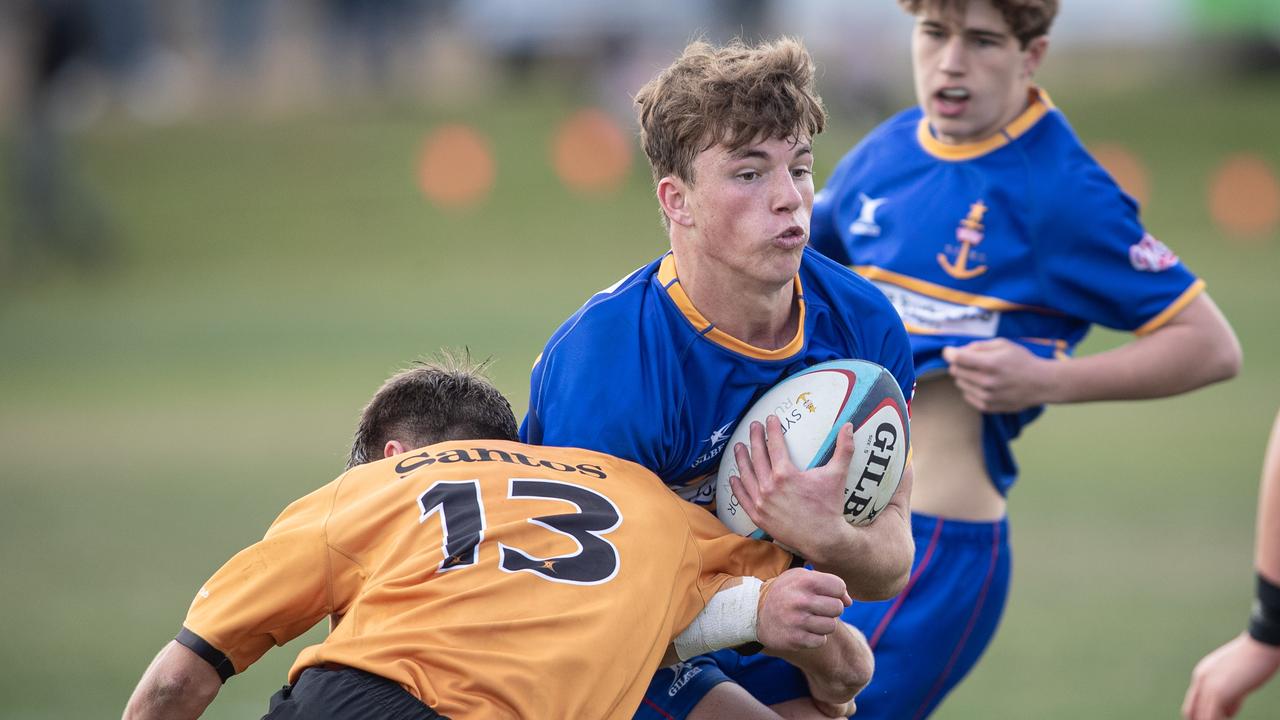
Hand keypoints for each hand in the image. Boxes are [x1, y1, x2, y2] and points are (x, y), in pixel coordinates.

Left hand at [728, 414, 852, 558]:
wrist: (823, 539)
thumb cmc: (830, 507)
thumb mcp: (837, 475)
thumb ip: (844, 449)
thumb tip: (849, 425)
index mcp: (785, 474)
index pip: (774, 445)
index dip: (771, 430)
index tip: (770, 419)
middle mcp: (769, 486)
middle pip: (757, 456)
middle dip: (754, 438)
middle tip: (753, 426)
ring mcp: (761, 502)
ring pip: (746, 475)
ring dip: (741, 459)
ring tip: (738, 447)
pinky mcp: (758, 517)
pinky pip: (743, 499)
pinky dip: (737, 487)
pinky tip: (733, 478)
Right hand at [756, 568, 851, 652]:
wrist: (754, 613)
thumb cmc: (786, 592)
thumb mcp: (801, 577)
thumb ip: (828, 583)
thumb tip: (849, 602)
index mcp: (804, 581)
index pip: (839, 586)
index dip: (837, 592)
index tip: (827, 594)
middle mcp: (800, 600)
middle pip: (838, 608)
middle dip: (832, 609)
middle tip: (819, 608)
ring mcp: (797, 621)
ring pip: (831, 626)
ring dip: (824, 624)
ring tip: (811, 619)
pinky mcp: (795, 639)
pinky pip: (821, 640)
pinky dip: (816, 636)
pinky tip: (804, 630)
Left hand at [941, 338, 1057, 412]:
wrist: (1041, 384)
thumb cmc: (1022, 360)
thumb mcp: (1003, 344)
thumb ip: (979, 346)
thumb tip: (958, 351)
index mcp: (990, 364)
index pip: (957, 358)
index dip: (949, 353)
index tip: (949, 351)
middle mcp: (987, 382)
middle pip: (955, 371)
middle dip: (959, 364)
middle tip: (971, 361)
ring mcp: (987, 397)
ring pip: (959, 383)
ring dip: (965, 376)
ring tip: (982, 373)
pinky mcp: (987, 407)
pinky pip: (966, 396)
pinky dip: (971, 389)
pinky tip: (985, 384)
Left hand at [1182, 633, 1279, 719]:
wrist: (1261, 645)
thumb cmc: (1255, 661)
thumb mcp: (1237, 680)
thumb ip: (1230, 695)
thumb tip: (1228, 712)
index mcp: (1202, 675)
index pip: (1192, 703)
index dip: (1202, 715)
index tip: (1221, 716)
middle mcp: (1200, 680)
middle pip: (1191, 712)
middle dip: (1205, 719)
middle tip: (1223, 718)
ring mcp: (1207, 686)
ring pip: (1201, 716)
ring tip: (1232, 712)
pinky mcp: (1219, 692)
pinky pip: (1212, 717)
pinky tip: (1234, 714)